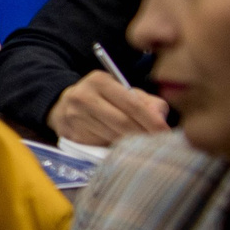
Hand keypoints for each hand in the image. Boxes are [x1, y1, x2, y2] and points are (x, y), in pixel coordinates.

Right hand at [48, 71, 169, 145]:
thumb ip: (147, 102)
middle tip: (159, 144)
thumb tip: (160, 118)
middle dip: (144, 135)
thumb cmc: (103, 98)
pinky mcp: (71, 133)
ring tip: (143, 145)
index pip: (131, 104)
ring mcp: (75, 116)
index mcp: (99, 81)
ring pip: (112, 136)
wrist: (63, 105)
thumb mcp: (123, 92)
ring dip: (131, 144)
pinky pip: (101, 145)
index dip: (151, 121)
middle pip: (123, 122)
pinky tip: (122, 147)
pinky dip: (115, 148)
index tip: (166, 133)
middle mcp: (83, 96)